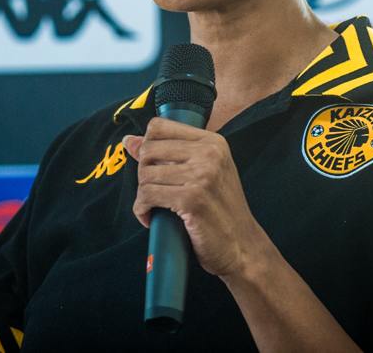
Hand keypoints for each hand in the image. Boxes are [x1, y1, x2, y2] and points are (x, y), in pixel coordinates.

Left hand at [122, 118, 268, 279]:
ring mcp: (201, 175)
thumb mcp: (204, 173)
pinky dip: (142, 209)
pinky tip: (150, 218)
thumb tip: (129, 140)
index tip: (153, 166)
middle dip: (143, 173)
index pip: (159, 126)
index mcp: (212, 142)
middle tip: (153, 192)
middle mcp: (209, 154)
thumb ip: (169, 153)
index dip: (147, 146)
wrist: (243, 246)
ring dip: (142, 195)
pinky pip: (147, 196)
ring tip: (154, 207)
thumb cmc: (221, 211)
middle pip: (148, 150)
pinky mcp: (191, 199)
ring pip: (145, 174)